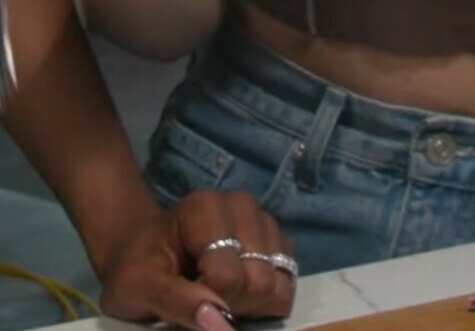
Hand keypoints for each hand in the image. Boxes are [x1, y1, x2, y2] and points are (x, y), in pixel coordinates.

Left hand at [99, 191, 296, 325]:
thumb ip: (177, 304)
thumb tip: (220, 323)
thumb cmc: (136, 270)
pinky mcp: (276, 238)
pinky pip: (288, 281)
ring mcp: (263, 219)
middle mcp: (242, 205)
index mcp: (204, 208)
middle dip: (233, 306)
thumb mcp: (136, 290)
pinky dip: (267, 299)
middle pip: (259, 280)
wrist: (145, 251)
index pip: (228, 275)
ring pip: (280, 282)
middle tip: (202, 302)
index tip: (182, 301)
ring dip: (252, 304)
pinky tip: (238, 293)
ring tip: (221, 297)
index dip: (206, 303)